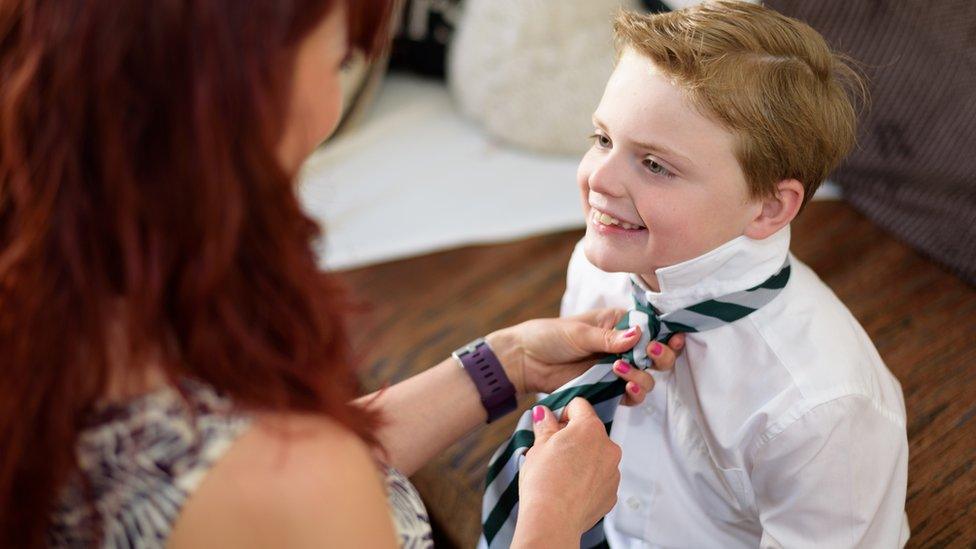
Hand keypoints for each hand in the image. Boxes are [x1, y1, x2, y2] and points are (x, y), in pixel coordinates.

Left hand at [485, 308, 684, 404]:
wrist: (526, 361)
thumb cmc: (550, 336)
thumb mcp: (579, 332)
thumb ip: (609, 338)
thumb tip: (639, 335)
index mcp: (619, 323)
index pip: (653, 327)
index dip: (667, 333)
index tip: (672, 338)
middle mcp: (624, 346)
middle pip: (659, 354)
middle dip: (662, 356)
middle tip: (653, 353)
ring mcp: (618, 369)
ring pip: (648, 377)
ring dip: (643, 376)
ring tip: (621, 369)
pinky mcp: (609, 388)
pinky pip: (631, 395)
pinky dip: (634, 393)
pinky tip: (625, 388)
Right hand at [512, 398, 621, 545]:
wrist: (552, 519)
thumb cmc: (544, 481)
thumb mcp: (538, 446)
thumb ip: (545, 425)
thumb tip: (544, 414)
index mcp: (590, 428)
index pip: (579, 406)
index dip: (563, 414)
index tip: (552, 427)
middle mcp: (608, 447)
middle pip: (590, 432)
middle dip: (573, 439)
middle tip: (553, 453)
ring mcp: (613, 471)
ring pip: (597, 456)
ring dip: (582, 459)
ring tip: (561, 475)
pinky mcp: (612, 493)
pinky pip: (600, 479)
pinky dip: (588, 480)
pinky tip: (570, 489)